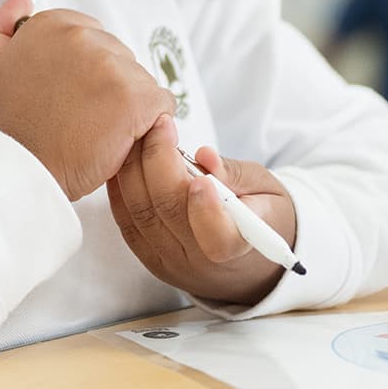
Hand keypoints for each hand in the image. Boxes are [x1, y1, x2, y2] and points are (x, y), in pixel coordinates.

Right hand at [0, 0, 173, 201]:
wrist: (27, 167)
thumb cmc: (15, 123)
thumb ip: (6, 27)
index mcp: (52, 23)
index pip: (96, 37)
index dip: (91, 71)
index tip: (74, 94)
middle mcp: (82, 36)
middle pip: (121, 56)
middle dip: (111, 86)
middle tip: (85, 115)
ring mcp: (111, 64)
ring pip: (142, 79)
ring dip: (130, 105)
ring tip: (100, 128)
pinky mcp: (135, 96)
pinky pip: (163, 102)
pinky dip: (150, 122)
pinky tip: (124, 136)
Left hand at [108, 117, 298, 305]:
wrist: (248, 260)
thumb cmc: (262, 216)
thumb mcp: (265, 190)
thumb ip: (235, 175)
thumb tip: (205, 156)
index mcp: (240, 247)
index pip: (219, 239)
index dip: (206, 209)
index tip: (201, 177)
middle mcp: (201, 262)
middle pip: (169, 213)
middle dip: (160, 161)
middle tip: (162, 126)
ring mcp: (171, 262)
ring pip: (142, 214)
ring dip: (135, 169)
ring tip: (141, 134)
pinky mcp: (150, 258)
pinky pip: (127, 222)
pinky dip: (122, 189)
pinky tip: (126, 162)